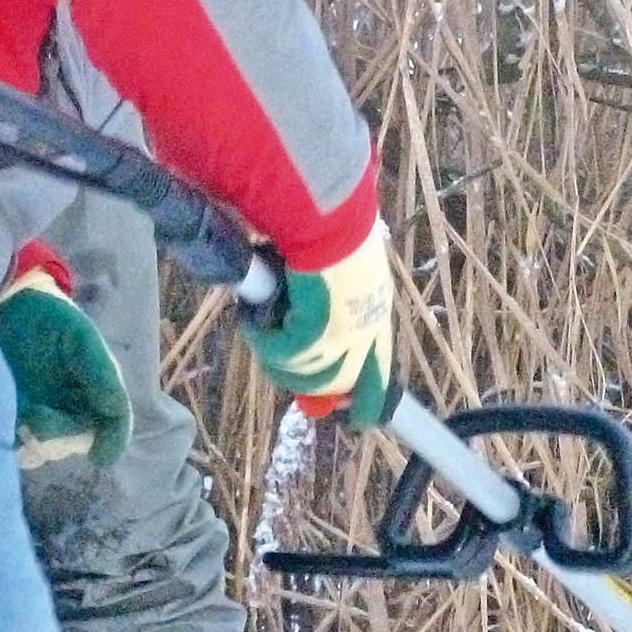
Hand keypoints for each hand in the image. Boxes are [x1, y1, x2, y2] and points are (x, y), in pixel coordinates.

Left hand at [0, 269, 132, 468]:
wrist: (7, 305)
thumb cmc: (51, 317)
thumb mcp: (81, 340)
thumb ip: (101, 375)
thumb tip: (119, 414)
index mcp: (99, 389)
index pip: (113, 424)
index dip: (111, 443)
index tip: (98, 457)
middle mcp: (76, 406)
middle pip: (76, 441)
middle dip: (57, 437)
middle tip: (32, 417)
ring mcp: (45, 414)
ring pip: (47, 449)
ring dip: (34, 444)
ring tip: (18, 420)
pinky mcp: (15, 416)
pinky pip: (18, 445)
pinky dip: (13, 444)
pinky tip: (5, 427)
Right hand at [240, 219, 394, 425]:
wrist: (328, 217)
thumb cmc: (332, 226)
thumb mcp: (341, 268)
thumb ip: (330, 293)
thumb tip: (302, 311)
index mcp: (375, 315)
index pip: (379, 374)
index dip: (364, 399)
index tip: (354, 415)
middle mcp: (366, 334)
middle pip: (339, 385)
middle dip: (309, 386)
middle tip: (280, 365)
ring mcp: (343, 338)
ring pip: (306, 375)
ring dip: (278, 357)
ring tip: (260, 327)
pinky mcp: (316, 336)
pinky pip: (282, 355)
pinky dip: (262, 339)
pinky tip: (252, 316)